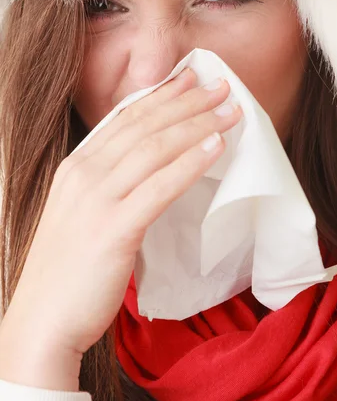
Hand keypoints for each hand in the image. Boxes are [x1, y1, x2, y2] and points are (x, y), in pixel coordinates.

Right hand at [0, 69, 241, 389]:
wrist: (42, 322)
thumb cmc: (68, 270)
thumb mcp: (82, 212)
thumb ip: (111, 184)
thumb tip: (154, 166)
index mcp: (76, 167)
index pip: (123, 117)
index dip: (160, 95)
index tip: (189, 78)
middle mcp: (83, 174)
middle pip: (144, 125)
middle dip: (186, 101)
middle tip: (221, 85)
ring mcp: (96, 200)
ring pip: (155, 148)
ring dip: (197, 124)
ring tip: (230, 111)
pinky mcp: (113, 229)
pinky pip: (160, 187)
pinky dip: (191, 163)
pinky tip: (217, 146)